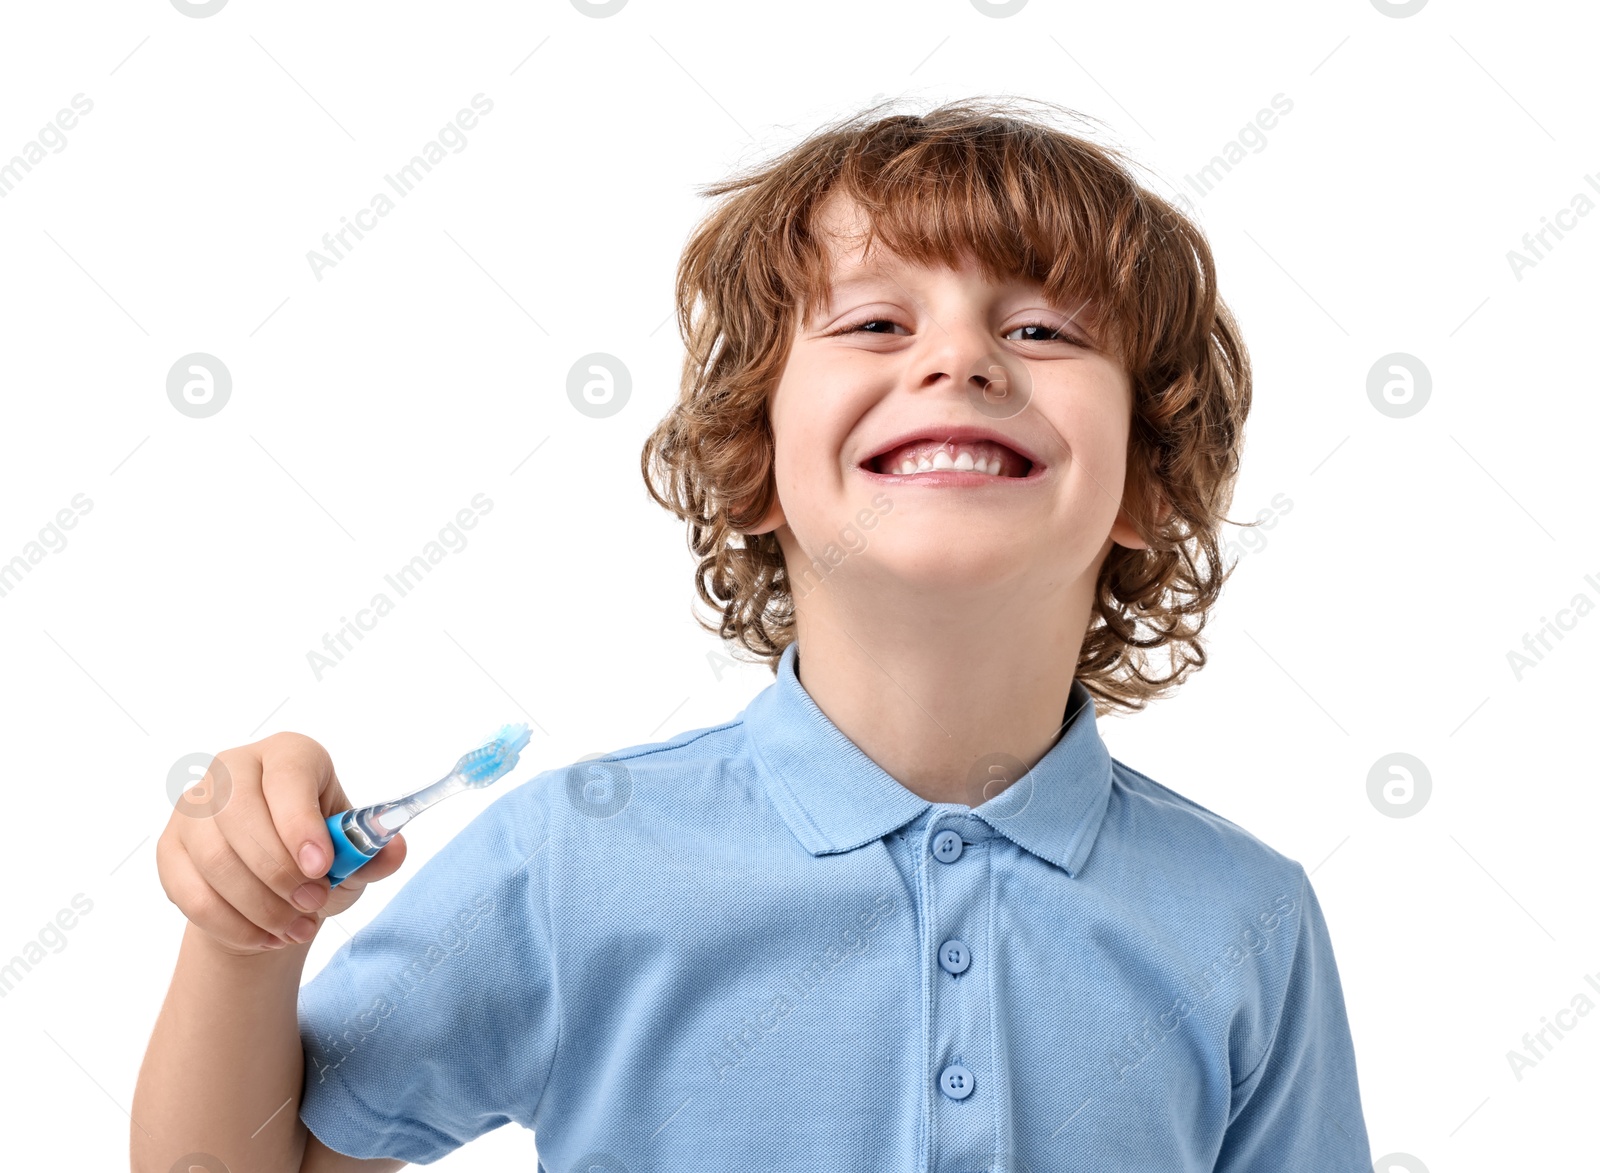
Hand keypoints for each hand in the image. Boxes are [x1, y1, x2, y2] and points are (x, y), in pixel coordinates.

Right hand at [156, 732, 406, 956]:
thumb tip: (395, 851)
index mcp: (288, 755)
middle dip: (280, 872)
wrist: (272, 884)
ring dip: (260, 905)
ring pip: (215, 859)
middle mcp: (233, 768)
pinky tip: (267, 937)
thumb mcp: (353, 855)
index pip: (286, 776)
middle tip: (314, 905)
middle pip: (240, 816)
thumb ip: (375, 854)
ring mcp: (193, 806)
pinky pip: (191, 893)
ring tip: (298, 927)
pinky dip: (233, 925)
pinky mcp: (170, 848)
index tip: (321, 868)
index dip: (300, 823)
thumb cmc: (318, 855)